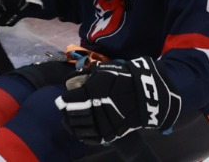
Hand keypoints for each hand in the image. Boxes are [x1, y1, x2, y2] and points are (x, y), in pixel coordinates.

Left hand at [55, 57, 181, 144]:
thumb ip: (88, 76)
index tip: (63, 101)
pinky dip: (82, 135)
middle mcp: (93, 109)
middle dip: (68, 112)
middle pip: (71, 115)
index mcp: (91, 92)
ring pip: (78, 128)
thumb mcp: (105, 70)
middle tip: (67, 110)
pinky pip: (89, 138)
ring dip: (73, 124)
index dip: (64, 101)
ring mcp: (101, 123)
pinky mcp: (108, 134)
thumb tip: (73, 80)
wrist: (145, 94)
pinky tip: (81, 130)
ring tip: (72, 120)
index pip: (67, 101)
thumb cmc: (124, 78)